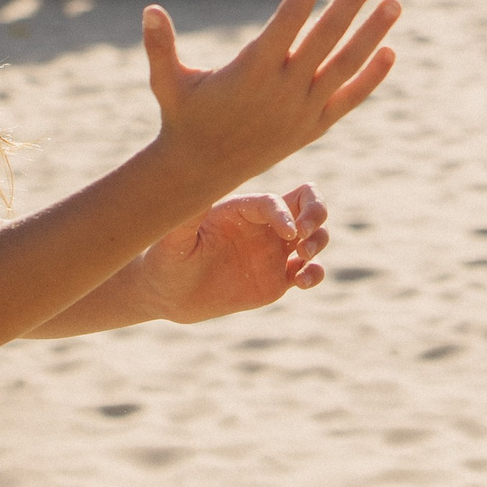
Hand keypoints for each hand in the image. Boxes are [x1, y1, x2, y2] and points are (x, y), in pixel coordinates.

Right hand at [141, 0, 398, 192]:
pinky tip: (390, 52)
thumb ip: (161, 45)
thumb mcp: (167, 81)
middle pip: (326, 37)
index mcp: (251, 70)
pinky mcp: (313, 128)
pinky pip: (349, 99)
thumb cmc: (183, 117)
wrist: (202, 171)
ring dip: (372, 33)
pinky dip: (371, 77)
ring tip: (395, 3)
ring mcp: (303, 110)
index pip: (287, 21)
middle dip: (353, 0)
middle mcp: (283, 89)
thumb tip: (148, 9)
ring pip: (346, 65)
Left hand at [143, 184, 332, 323]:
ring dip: (320, 241)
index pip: (274, 201)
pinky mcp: (277, 279)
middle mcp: (261, 225)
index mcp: (240, 209)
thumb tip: (199, 192)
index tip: (289, 233)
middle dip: (317, 211)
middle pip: (305, 203)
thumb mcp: (172, 240)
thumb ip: (187, 218)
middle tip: (307, 233)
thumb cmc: (166, 259)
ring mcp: (272, 251)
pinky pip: (308, 271)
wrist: (167, 295)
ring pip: (314, 235)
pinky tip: (303, 281)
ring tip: (304, 258)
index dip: (285, 213)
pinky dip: (316, 273)